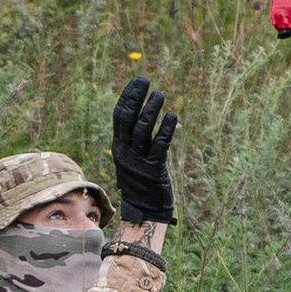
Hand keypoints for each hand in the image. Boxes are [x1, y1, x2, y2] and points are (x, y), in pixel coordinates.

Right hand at [112, 77, 176, 224]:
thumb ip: (135, 139)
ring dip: (151, 109)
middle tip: (146, 81)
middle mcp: (125, 152)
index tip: (136, 81)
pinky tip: (172, 116)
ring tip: (160, 95)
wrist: (144, 210)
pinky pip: (159, 145)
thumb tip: (143, 113)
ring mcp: (138, 162)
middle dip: (135, 98)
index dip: (127, 97)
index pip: (119, 116)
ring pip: (142, 130)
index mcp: (118, 147)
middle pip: (127, 119)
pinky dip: (165, 129)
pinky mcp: (153, 171)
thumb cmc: (141, 181)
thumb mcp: (132, 158)